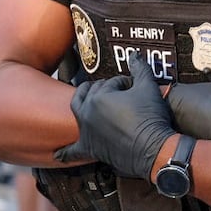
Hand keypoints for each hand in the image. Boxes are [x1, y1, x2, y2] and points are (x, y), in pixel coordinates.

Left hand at [56, 54, 176, 177]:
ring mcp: (86, 130)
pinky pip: (73, 151)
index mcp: (99, 96)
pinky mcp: (90, 148)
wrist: (153, 149)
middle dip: (103, 90)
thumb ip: (140, 69)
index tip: (135, 88)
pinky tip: (57, 155)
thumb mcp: (148, 88)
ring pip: (77, 111)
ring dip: (80, 104)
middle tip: (117, 93)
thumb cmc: (150, 118)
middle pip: (91, 93)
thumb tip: (134, 55)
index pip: (111, 83)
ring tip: (86, 101)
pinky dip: (65, 153)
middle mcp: (87, 112)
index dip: (124, 83)